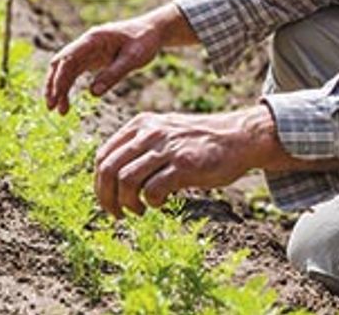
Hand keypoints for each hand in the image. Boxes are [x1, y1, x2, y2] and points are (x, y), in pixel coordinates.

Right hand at [45, 10, 166, 114]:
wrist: (152, 31)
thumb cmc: (144, 41)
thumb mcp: (134, 58)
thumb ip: (114, 74)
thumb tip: (92, 93)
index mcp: (93, 39)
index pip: (68, 58)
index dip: (60, 78)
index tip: (56, 97)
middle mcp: (86, 43)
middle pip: (61, 64)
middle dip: (54, 85)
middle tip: (52, 108)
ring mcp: (87, 50)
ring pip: (64, 69)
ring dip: (59, 88)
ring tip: (59, 111)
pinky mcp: (91, 58)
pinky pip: (74, 72)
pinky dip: (67, 86)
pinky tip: (66, 102)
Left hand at [94, 105, 279, 216]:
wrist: (239, 138)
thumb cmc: (199, 143)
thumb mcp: (164, 134)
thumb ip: (139, 148)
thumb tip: (111, 179)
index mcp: (141, 124)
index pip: (103, 156)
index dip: (99, 184)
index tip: (107, 200)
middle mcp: (151, 133)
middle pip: (109, 169)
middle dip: (106, 198)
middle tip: (117, 214)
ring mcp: (168, 148)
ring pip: (126, 180)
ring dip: (127, 203)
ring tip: (139, 210)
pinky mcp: (184, 165)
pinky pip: (152, 190)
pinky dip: (151, 203)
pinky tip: (161, 203)